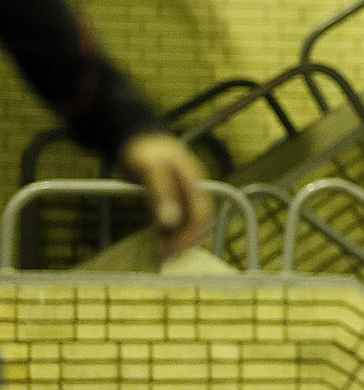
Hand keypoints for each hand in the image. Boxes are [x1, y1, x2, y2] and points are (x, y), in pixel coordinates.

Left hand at [117, 131, 211, 257]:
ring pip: (193, 221)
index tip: (167, 250)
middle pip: (201, 221)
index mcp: (193, 181)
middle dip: (185, 241)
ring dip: (180, 238)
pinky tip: (160, 238)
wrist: (136, 133)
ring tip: (161, 251)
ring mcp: (187, 191)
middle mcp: (195, 188)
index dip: (188, 235)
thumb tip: (169, 222)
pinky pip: (183, 217)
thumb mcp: (148, 169)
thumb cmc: (142, 149)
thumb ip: (160, 193)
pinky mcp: (177, 195)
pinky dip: (174, 231)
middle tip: (162, 256)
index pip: (201, 214)